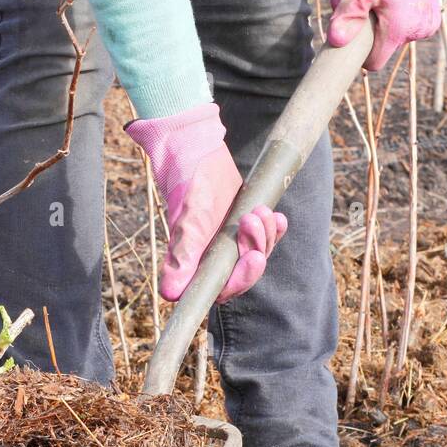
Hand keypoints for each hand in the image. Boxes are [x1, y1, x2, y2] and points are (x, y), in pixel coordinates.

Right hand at [127, 103, 286, 304]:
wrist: (194, 152)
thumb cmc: (188, 186)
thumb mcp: (188, 221)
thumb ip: (182, 256)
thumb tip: (170, 293)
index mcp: (196, 265)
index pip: (222, 290)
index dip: (241, 280)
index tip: (253, 258)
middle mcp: (212, 260)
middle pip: (243, 274)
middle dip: (256, 249)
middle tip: (253, 221)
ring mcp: (228, 245)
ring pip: (256, 254)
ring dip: (264, 234)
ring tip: (258, 209)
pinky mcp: (242, 229)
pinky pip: (265, 238)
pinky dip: (274, 229)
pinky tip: (276, 215)